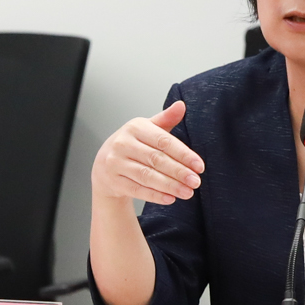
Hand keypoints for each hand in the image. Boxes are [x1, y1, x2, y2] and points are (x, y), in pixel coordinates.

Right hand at [91, 101, 205, 206]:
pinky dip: (155, 195)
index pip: (163, 141)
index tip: (199, 166)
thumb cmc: (132, 144)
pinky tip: (170, 199)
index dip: (183, 154)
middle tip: (196, 181)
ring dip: (170, 186)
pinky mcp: (114, 181)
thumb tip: (181, 105)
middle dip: (179, 172)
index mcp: (135, 128)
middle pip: (156, 160)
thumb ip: (166, 119)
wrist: (104, 164)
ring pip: (147, 176)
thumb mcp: (148, 128)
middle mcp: (123, 144)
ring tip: (188, 192)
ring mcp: (116, 163)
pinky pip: (137, 190)